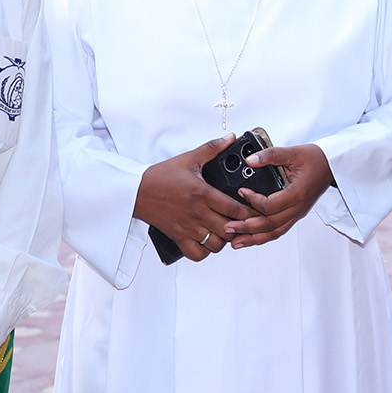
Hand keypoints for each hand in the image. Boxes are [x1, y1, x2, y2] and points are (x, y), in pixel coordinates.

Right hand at [132, 135, 254, 261]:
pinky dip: (205, 251)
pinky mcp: (177, 237)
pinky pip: (196, 254)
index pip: (234, 208)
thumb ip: (212, 148)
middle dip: (240, 228)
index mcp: (202, 193)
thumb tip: (231, 137)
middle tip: (244, 223)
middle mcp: (197, 213)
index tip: (256, 211)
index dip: (250, 212)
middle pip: (229, 229)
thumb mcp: (188, 159)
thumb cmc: (161, 176)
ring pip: (215, 244)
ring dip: (224, 240)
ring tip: (226, 232)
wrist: (135, 190)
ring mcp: (187, 227)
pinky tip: (208, 242)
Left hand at [225, 142, 334, 248]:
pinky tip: (251, 239)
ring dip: (254, 239)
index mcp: (297, 193)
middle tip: (228, 227)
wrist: (331, 165)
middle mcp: (298, 207)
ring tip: (236, 242)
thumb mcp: (293, 152)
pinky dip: (263, 237)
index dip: (253, 201)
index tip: (241, 192)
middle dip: (247, 228)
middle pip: (270, 224)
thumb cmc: (315, 159)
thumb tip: (250, 160)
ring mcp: (297, 213)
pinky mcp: (295, 215)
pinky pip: (278, 230)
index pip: (271, 205)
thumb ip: (270, 156)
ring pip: (274, 232)